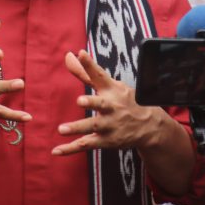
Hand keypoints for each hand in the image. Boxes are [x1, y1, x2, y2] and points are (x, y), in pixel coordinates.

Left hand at [52, 50, 169, 154]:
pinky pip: (87, 144)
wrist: (149, 126)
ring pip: (93, 126)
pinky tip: (56, 151)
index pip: (100, 75)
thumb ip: (86, 72)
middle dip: (91, 102)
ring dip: (78, 128)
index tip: (81, 54)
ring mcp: (110, 125)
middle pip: (101, 103)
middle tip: (80, 100)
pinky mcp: (106, 140)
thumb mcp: (110, 85)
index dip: (90, 65)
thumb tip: (70, 55)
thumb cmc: (124, 100)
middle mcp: (111, 107)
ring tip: (61, 129)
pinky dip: (71, 149)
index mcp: (112, 90)